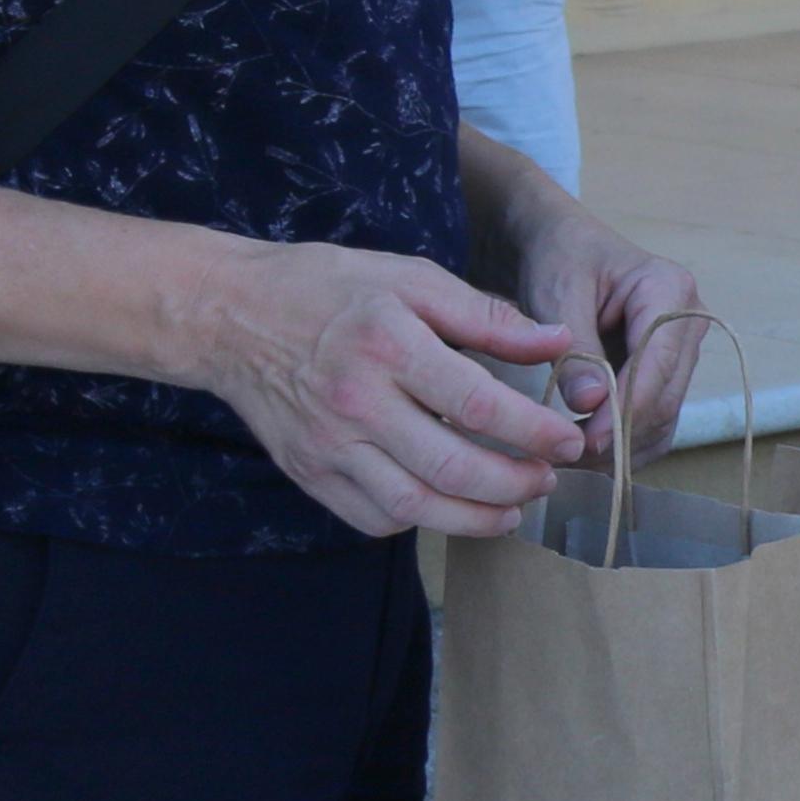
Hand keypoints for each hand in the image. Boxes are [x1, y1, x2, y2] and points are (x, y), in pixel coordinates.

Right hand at [189, 242, 599, 538]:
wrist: (229, 316)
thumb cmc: (327, 288)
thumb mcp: (410, 278)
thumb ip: (486, 316)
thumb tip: (557, 342)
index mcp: (389, 345)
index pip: (478, 406)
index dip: (534, 432)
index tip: (570, 440)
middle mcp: (356, 403)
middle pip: (451, 469)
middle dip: (515, 485)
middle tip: (548, 479)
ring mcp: (327, 446)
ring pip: (414, 507)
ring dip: (476, 519)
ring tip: (513, 509)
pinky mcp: (308, 473)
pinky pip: (372, 518)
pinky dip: (420, 521)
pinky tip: (451, 507)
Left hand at [503, 200, 708, 455]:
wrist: (562, 248)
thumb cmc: (560, 259)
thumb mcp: (557, 294)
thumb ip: (575, 349)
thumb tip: (591, 404)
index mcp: (670, 290)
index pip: (658, 363)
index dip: (626, 408)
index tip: (586, 441)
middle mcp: (689, 321)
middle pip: (666, 394)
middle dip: (622, 431)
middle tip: (569, 457)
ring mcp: (683, 349)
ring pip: (665, 414)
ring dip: (624, 444)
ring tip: (573, 457)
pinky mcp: (667, 371)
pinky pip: (657, 418)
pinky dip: (628, 441)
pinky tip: (592, 451)